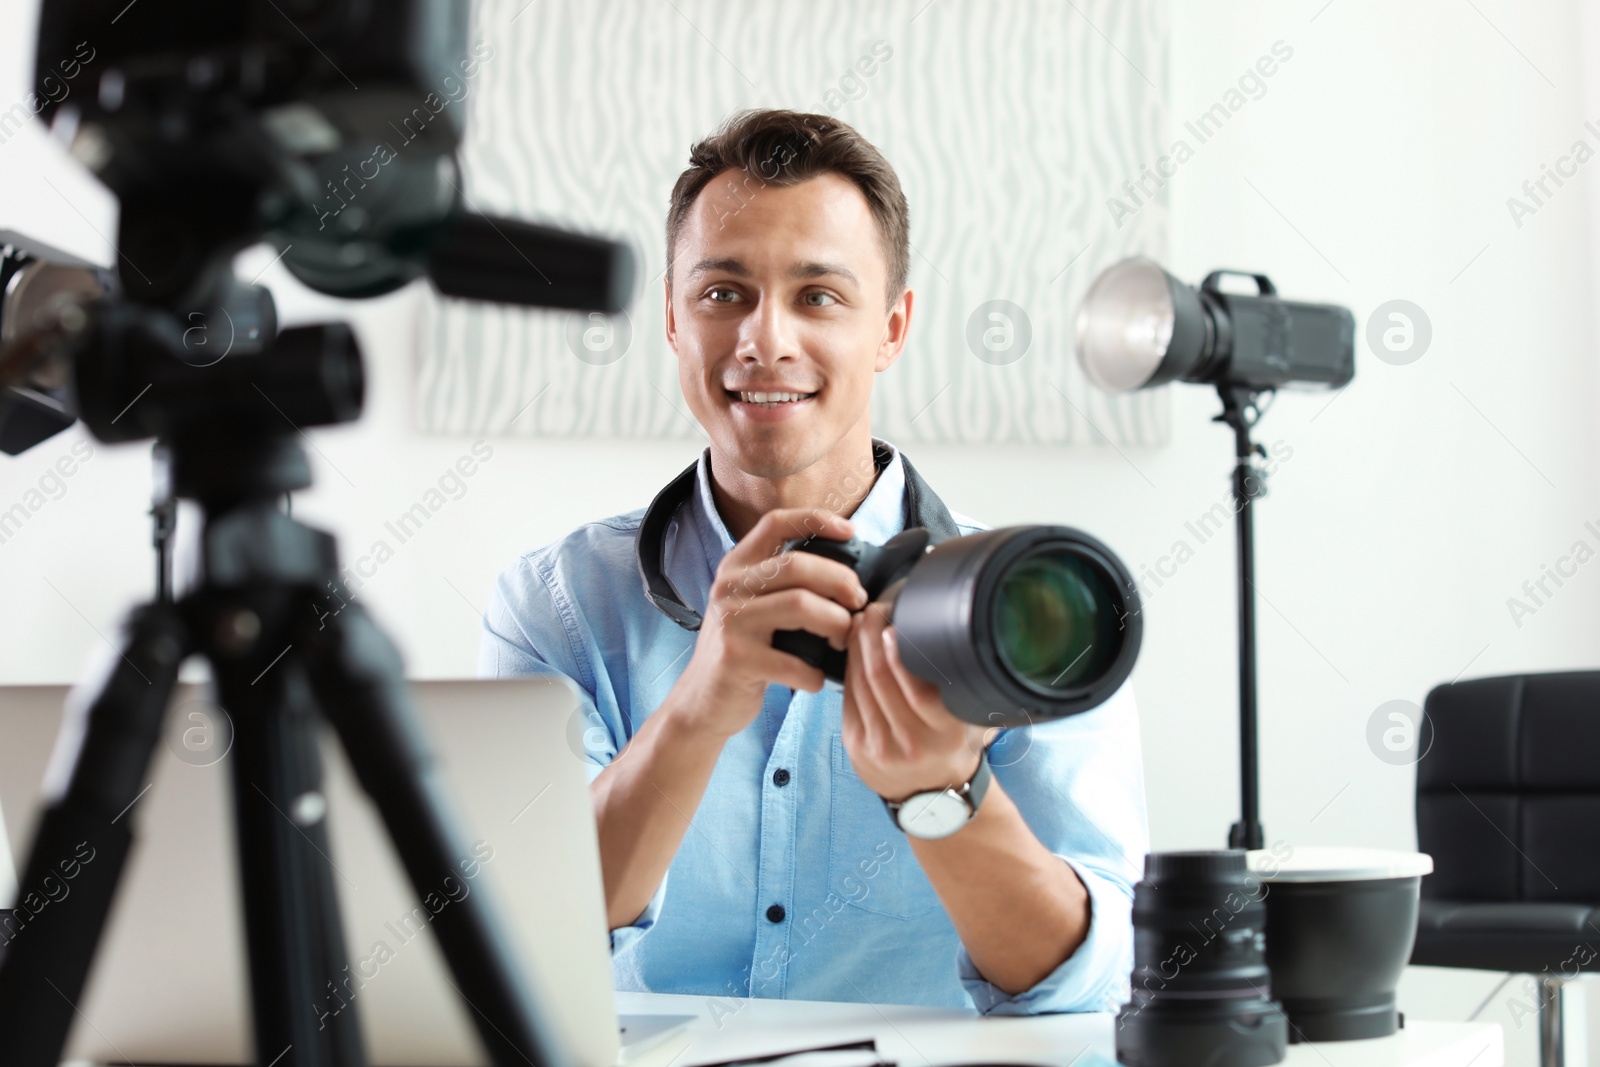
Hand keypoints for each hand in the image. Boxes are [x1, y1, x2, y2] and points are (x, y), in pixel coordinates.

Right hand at [669, 507, 868, 739]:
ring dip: (836, 623)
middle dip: (840, 581)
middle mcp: (728, 587)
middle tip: (859, 602)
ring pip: (801, 605)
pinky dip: (815, 674)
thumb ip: (784, 584)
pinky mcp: (736, 659)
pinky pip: (794, 662)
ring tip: (842, 639)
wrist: (701, 701)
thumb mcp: (752, 606)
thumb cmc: (742, 652)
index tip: (850, 532)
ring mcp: (730, 621)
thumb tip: (847, 577)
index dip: (816, 519)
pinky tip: (816, 679)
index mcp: (736, 566)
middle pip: (798, 565)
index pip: (775, 523)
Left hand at [840, 602, 997, 801]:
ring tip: (859, 624)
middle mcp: (910, 742)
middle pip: (879, 677)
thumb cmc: (953, 748)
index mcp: (945, 734)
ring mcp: (879, 747)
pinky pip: (849, 697)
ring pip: (859, 684)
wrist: (932, 798)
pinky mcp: (856, 746)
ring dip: (855, 648)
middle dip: (870, 636)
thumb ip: (963, 687)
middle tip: (870, 611)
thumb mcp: (971, 721)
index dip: (896, 651)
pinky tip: (852, 650)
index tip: (891, 621)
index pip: (915, 687)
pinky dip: (849, 668)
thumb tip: (957, 637)